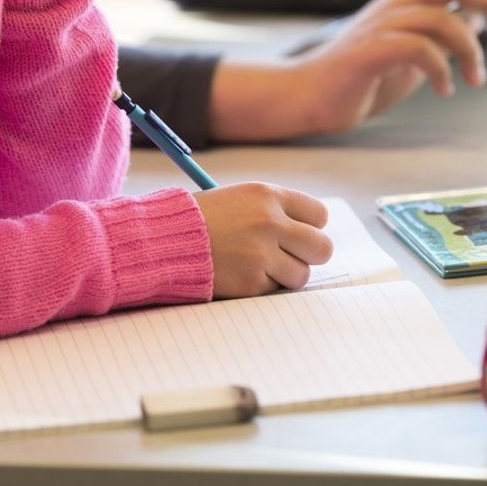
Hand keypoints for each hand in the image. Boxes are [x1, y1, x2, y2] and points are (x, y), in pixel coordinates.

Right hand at [195, 183, 332, 298]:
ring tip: (258, 265)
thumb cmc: (204, 220)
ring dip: (284, 275)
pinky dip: (261, 286)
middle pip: (322, 248)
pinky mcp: (251, 281)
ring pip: (301, 274)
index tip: (297, 234)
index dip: (310, 228)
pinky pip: (274, 289)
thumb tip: (311, 235)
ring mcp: (261, 253)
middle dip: (309, 256)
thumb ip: (276, 212)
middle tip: (290, 257)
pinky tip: (240, 273)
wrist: (164, 240)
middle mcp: (269, 222)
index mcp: (267, 196)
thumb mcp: (240, 199)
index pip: (319, 215)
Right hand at [288, 0, 486, 133]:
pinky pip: (417, 49)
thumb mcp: (412, 53)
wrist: (307, 97)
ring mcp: (380, 26)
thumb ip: (440, 35)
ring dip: (469, 49)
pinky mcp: (369, 51)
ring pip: (440, 18)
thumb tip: (478, 19)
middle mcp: (393, 5)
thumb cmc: (359, 78)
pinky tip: (445, 90)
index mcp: (403, 2)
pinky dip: (441, 69)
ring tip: (476, 78)